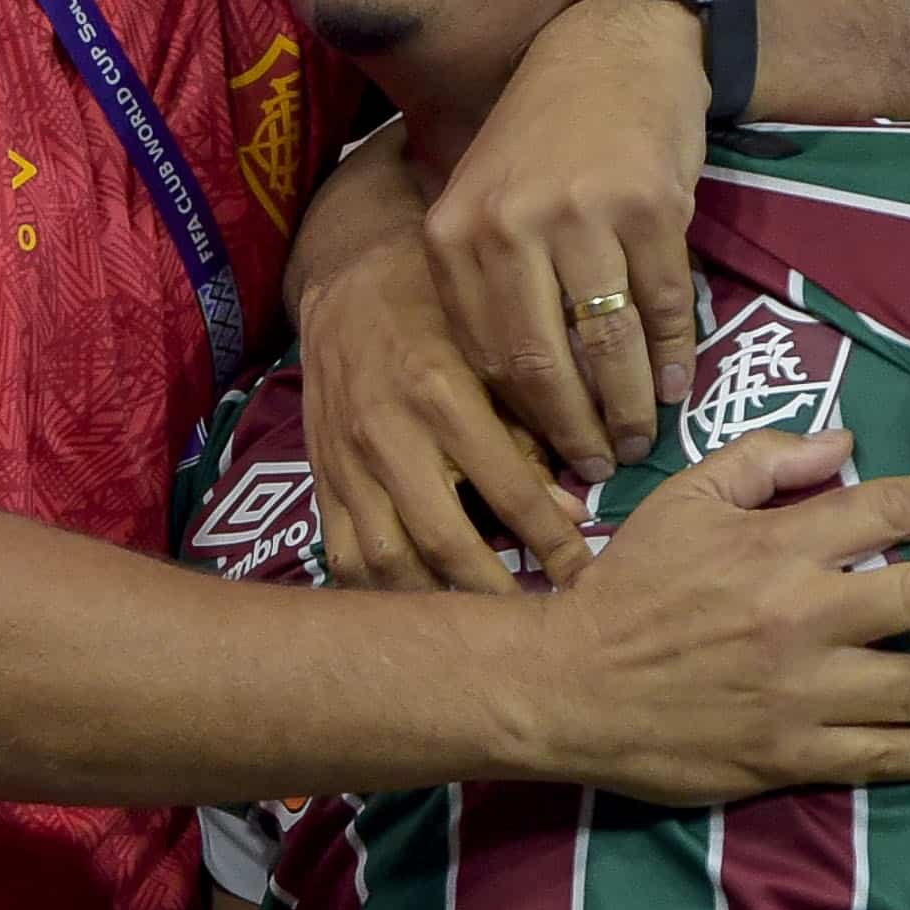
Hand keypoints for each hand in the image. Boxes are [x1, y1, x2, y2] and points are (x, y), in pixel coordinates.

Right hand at [284, 134, 587, 590]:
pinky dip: (380, 594)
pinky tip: (418, 614)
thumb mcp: (496, 346)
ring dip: (435, 607)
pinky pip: (342, 555)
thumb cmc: (439, 305)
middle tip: (540, 625)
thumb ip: (531, 424)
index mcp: (443, 393)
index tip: (589, 576)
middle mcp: (389, 434)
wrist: (347, 278)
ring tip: (481, 632)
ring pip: (386, 561)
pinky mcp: (320, 477)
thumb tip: (575, 508)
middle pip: (445, 543)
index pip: (511, 491)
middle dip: (498, 594)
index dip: (555, 544)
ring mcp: (346, 462)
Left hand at [424, 0, 709, 482]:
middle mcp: (508, 226)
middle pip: (543, 365)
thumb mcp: (481, 203)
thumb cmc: (543, 140)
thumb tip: (514, 409)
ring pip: (608, 345)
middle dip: (576, 432)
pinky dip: (672, 356)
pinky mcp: (649, 205)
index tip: (545, 460)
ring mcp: (581, 214)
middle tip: (602, 470)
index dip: (521, 422)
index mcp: (453, 235)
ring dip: (630, 406)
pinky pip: (662, 305)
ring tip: (641, 439)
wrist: (613, 49)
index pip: (484, 358)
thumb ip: (485, 290)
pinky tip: (677, 388)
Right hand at [520, 433, 909, 800]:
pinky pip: (887, 757)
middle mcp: (806, 614)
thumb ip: (766, 460)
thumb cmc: (628, 587)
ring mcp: (804, 691)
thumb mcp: (684, 499)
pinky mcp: (793, 754)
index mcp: (781, 544)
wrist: (568, 686)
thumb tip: (848, 443)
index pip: (896, 507)